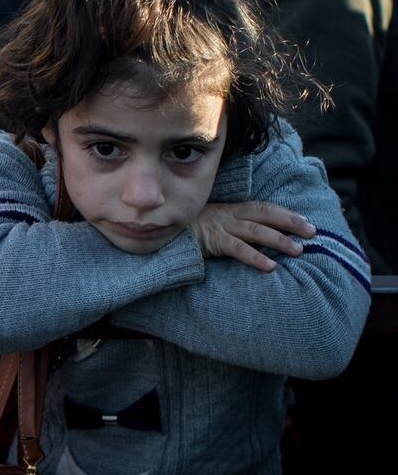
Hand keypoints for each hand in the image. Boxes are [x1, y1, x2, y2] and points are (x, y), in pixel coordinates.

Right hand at [189, 202, 315, 271]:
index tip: (306, 221)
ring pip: (256, 231)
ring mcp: (221, 227)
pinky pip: (237, 249)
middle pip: (265, 215)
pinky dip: (255, 257)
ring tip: (298, 250)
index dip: (285, 213)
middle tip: (312, 232)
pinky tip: (270, 266)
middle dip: (291, 222)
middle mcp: (228, 216)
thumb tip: (256, 239)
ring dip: (279, 240)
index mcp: (230, 211)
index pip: (263, 208)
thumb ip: (231, 228)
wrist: (161, 231)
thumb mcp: (212, 224)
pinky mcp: (213, 241)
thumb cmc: (188, 231)